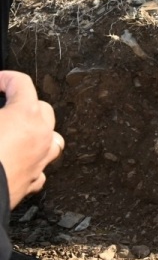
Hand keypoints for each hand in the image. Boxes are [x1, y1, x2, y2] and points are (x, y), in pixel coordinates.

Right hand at [0, 71, 62, 207]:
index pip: (21, 82)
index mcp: (26, 114)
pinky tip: (17, 158)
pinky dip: (32, 158)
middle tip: (2, 105)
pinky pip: (40, 163)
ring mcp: (41, 158)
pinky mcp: (33, 180)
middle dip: (22, 102)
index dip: (5, 78)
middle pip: (41, 107)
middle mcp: (40, 134)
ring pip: (50, 136)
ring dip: (36, 130)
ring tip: (16, 130)